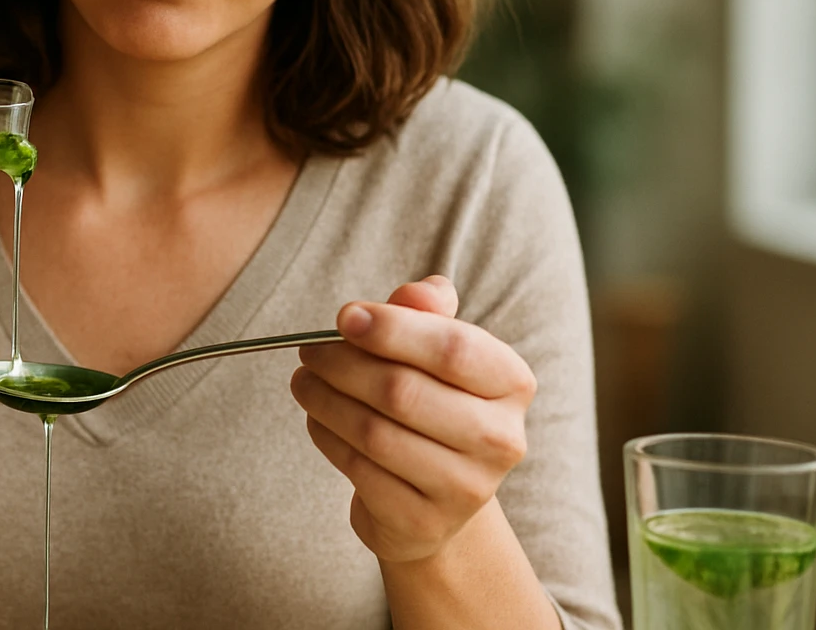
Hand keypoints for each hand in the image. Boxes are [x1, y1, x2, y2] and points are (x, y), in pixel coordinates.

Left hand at [290, 276, 536, 564]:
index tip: (343, 316)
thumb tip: (412, 293)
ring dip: (325, 400)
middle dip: (343, 365)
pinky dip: (327, 437)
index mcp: (512, 383)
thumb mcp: (435, 350)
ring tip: (304, 380)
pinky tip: (318, 419)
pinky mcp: (424, 522)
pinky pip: (359, 470)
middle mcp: (501, 439)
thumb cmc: (433, 401)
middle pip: (403, 391)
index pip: (454, 348)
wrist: (436, 493)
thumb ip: (425, 311)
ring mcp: (466, 488)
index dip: (393, 328)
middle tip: (309, 350)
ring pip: (374, 433)